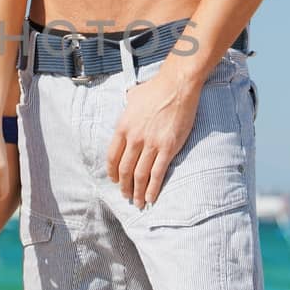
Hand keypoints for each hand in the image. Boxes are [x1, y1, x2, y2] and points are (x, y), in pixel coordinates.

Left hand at [106, 68, 201, 208]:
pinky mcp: (168, 148)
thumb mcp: (133, 97)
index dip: (112, 172)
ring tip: (136, 202)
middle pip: (125, 169)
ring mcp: (150, 145)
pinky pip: (157, 173)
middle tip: (125, 195)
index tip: (114, 180)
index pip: (112, 156)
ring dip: (136, 191)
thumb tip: (127, 103)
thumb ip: (127, 107)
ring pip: (139, 175)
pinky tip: (150, 198)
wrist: (176, 86)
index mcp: (123, 127)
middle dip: (124, 186)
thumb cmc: (156, 88)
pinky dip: (153, 188)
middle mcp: (134, 138)